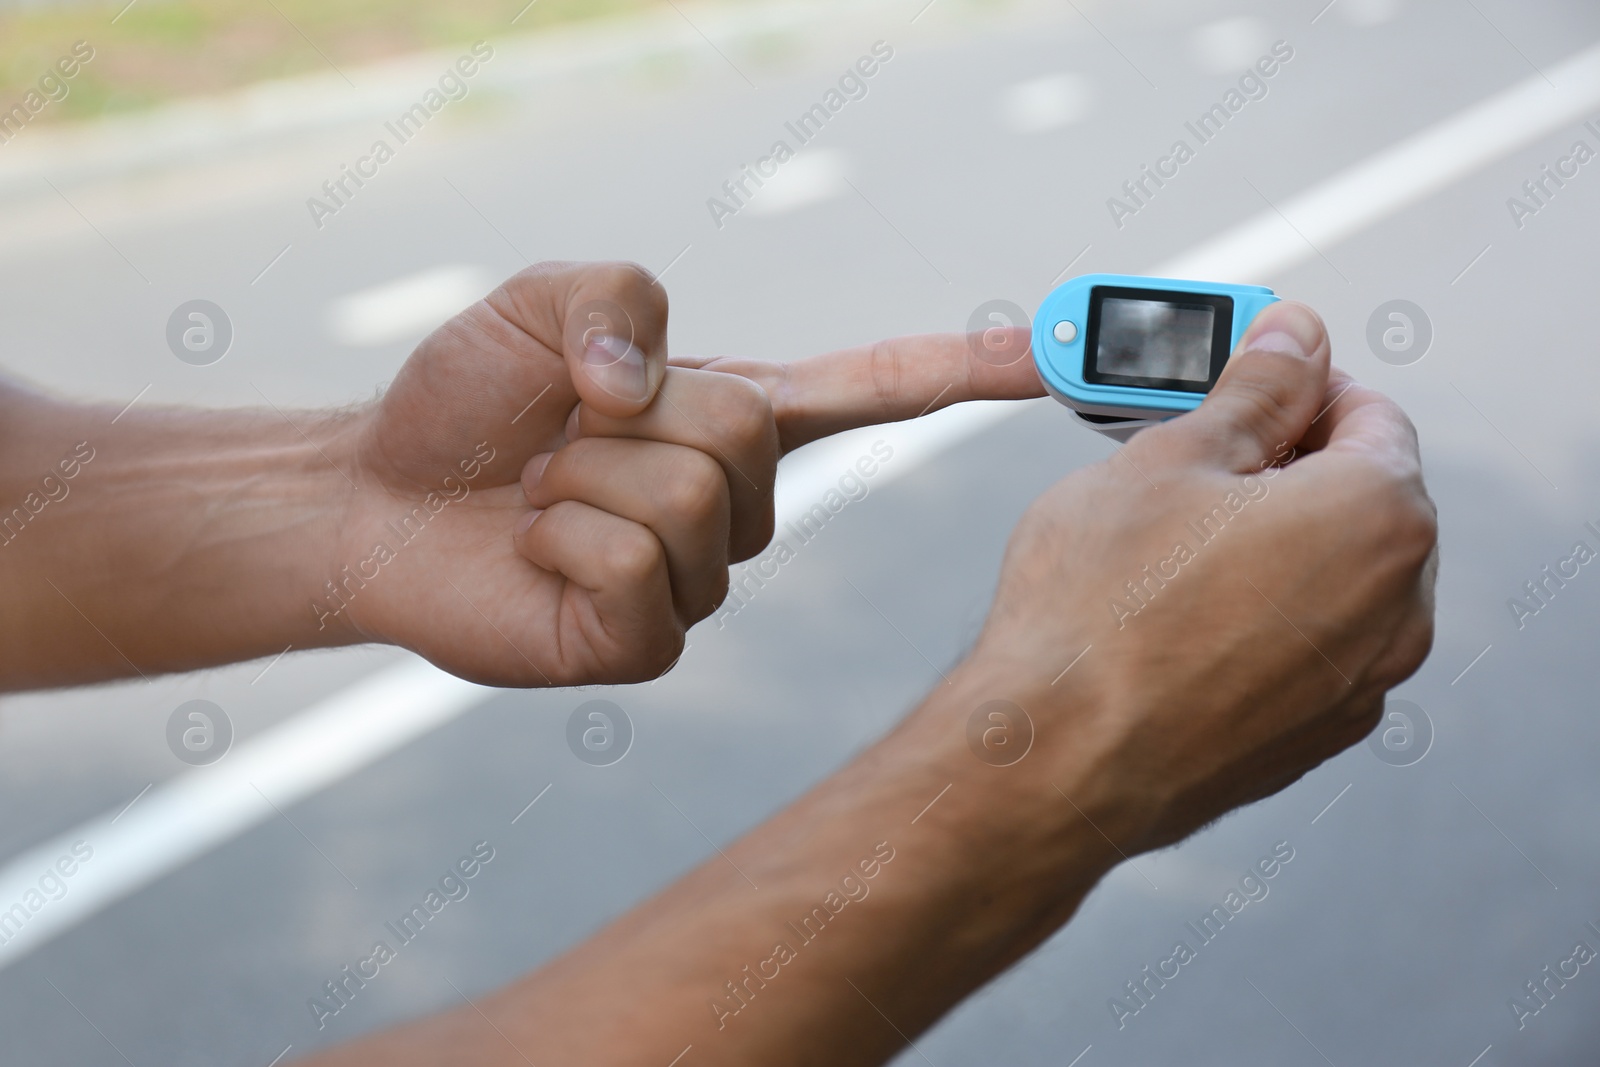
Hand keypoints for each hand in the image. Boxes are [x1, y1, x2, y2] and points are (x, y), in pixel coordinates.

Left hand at [331, 261, 1042, 686]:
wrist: (376, 499)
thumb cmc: (466, 401)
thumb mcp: (536, 302)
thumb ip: (616, 297)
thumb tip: (654, 390)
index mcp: (737, 415)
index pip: (873, 390)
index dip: (960, 371)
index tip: (1046, 356)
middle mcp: (736, 504)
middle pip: (748, 433)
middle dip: (623, 417)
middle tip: (558, 439)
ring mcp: (698, 583)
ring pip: (688, 502)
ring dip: (578, 478)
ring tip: (540, 496)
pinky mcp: (648, 644)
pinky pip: (638, 574)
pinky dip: (562, 541)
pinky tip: (534, 553)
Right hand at [957, 300, 1436, 852]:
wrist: (1053, 759)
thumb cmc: (1099, 609)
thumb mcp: (1170, 458)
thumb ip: (1254, 388)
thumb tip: (1294, 338)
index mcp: (1376, 517)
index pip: (1369, 414)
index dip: (1301, 385)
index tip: (1246, 386)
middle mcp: (1395, 607)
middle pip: (1361, 499)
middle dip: (1288, 466)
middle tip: (1195, 459)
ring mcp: (1358, 683)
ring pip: (1335, 579)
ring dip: (1276, 545)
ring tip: (1174, 542)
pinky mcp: (1311, 738)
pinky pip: (1308, 649)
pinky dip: (1265, 618)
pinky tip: (1180, 615)